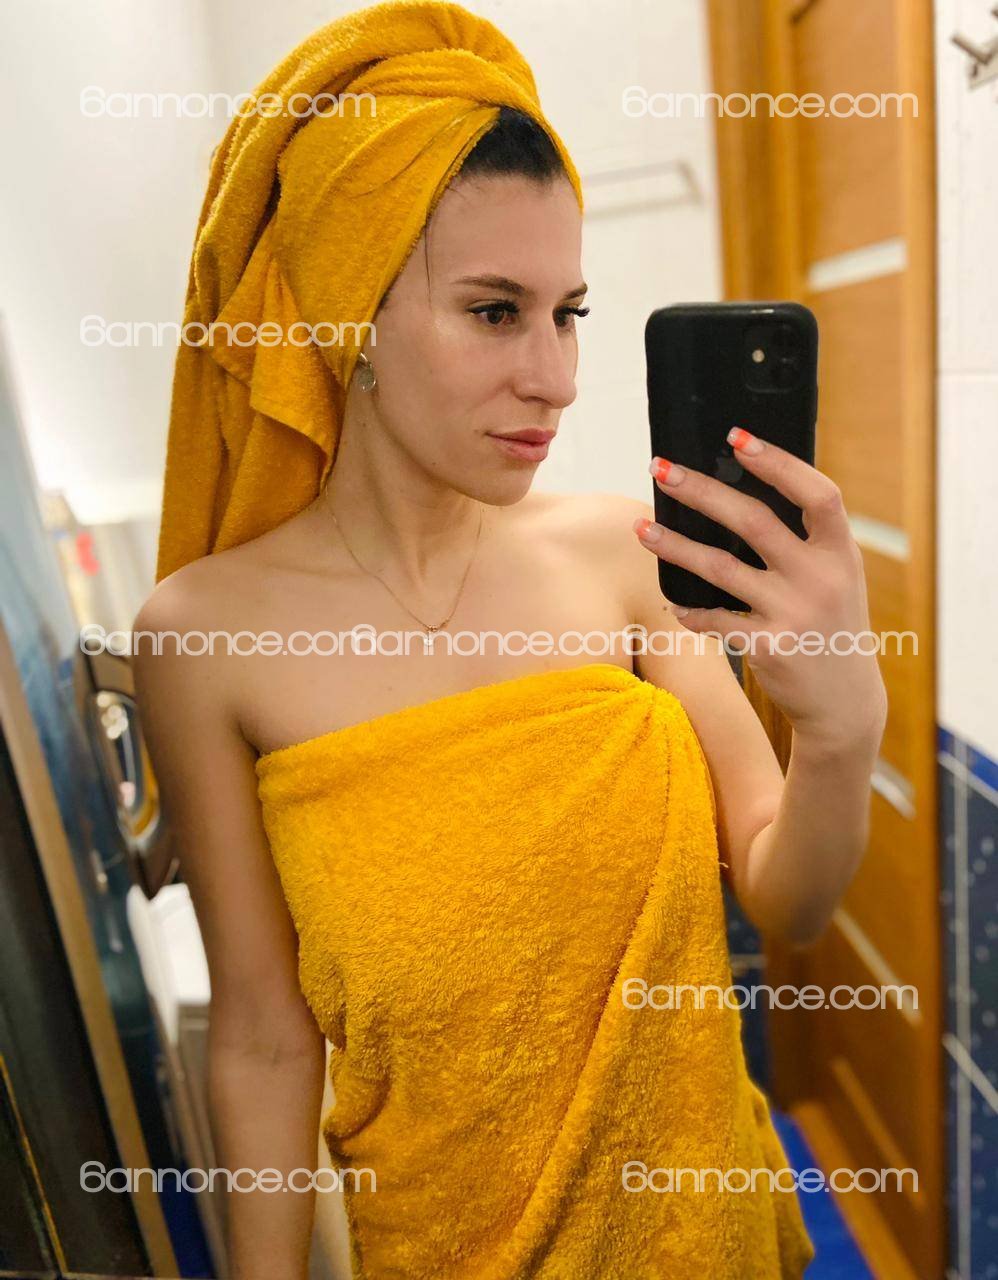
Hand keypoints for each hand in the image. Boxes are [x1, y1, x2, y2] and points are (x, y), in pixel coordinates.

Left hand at [633, 427, 887, 749]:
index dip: (778, 462)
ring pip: (720, 567)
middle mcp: (821, 578)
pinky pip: (714, 619)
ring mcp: (794, 613)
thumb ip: (805, 542)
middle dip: (701, 490)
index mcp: (842, 552)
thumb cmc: (830, 628)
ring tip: (641, 529)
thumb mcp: (837, 578)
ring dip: (674, 545)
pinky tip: (671, 603)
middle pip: (754, 520)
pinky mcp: (768, 647)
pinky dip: (689, 610)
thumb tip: (741, 491)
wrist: (844, 704)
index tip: (736, 437)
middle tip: (660, 468)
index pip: (817, 493)